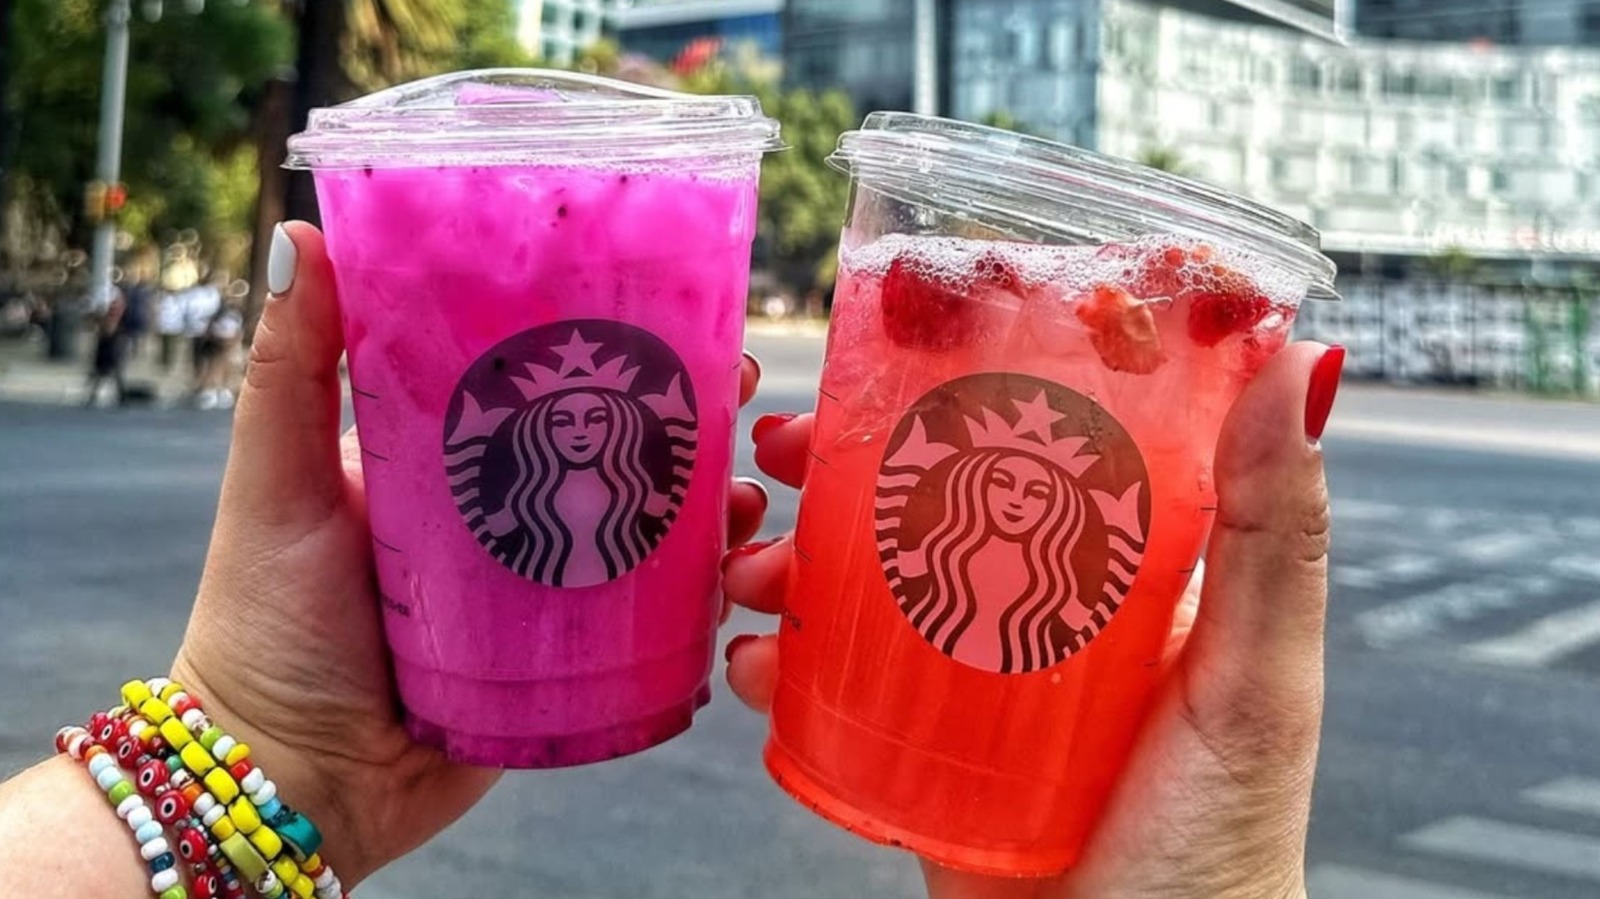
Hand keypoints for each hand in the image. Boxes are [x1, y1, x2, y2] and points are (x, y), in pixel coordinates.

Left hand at [171, 222, 768, 884]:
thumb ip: (291, 371)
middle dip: (687, 420)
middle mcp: (507, 513)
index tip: (674, 307)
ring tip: (742, 494)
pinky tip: (731, 572)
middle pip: (616, 451)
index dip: (609, 345)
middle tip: (741, 396)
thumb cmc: (269, 623)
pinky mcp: (570, 662)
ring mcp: (546, 588)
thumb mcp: (277, 481)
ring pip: (649, 532)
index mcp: (449, 458)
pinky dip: (699, 593)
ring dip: (709, 506)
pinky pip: (649, 620)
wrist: (293, 778)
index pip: (545, 383)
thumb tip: (297, 236)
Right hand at [722, 343, 1339, 898]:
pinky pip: (830, 684)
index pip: (1037, 434)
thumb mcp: (1252, 679)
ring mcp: (966, 671)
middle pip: (924, 495)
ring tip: (755, 568)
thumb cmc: (1222, 843)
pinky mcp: (912, 745)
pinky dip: (780, 662)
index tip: (904, 337)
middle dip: (843, 461)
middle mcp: (1034, 601)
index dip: (966, 377)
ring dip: (789, 554)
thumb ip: (1272, 536)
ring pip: (859, 578)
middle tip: (783, 446)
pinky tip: (758, 663)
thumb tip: (1300, 364)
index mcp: (1117, 564)